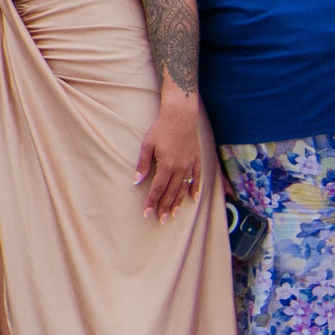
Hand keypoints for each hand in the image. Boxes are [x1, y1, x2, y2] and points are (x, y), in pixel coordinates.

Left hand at [135, 92, 203, 219]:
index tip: (147, 213)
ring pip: (184, 189)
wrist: (181, 115)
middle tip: (160, 220)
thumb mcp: (147, 144)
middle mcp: (180, 168)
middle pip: (171, 192)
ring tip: (173, 214)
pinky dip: (195, 189)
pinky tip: (193, 199)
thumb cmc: (161, 128)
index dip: (152, 202)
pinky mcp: (197, 160)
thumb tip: (137, 181)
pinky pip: (197, 178)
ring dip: (178, 203)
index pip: (157, 189)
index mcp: (166, 165)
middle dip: (164, 207)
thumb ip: (143, 164)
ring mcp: (190, 165)